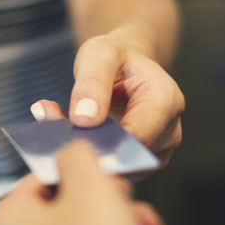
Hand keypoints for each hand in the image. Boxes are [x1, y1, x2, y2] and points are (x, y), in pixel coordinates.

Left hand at [31, 35, 183, 163]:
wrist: (125, 68)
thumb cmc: (116, 58)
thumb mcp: (100, 54)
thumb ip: (92, 82)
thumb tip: (85, 119)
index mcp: (166, 100)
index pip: (137, 136)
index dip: (104, 142)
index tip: (70, 139)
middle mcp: (169, 130)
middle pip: (129, 156)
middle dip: (92, 149)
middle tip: (55, 135)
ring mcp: (158, 151)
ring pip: (121, 168)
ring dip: (88, 156)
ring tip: (60, 131)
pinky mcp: (141, 163)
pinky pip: (115, 171)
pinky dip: (91, 160)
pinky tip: (71, 140)